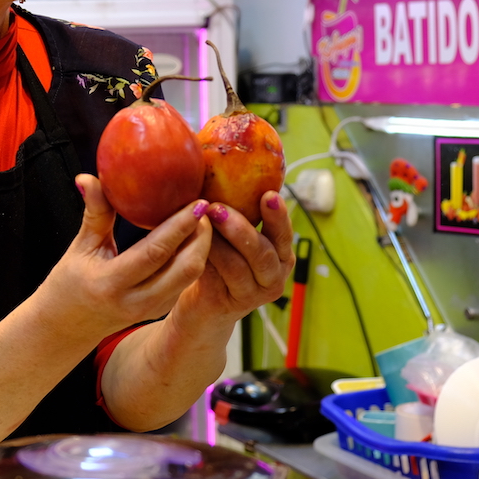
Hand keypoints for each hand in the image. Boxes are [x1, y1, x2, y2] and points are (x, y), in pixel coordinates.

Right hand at [35, 175, 212, 342]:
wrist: (67, 327)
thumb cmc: (69, 282)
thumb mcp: (80, 246)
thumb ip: (94, 212)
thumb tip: (88, 177)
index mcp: (111, 283)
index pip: (155, 252)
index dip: (180, 226)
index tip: (197, 202)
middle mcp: (135, 301)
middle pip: (184, 268)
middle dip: (202, 237)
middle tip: (206, 207)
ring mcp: (149, 310)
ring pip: (190, 278)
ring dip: (202, 248)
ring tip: (203, 220)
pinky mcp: (159, 311)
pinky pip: (184, 283)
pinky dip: (194, 259)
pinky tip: (195, 238)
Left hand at [169, 191, 294, 333]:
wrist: (203, 307)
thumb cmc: (217, 261)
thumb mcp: (228, 236)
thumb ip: (231, 213)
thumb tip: (216, 170)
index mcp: (280, 250)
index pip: (283, 231)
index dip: (278, 215)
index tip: (268, 194)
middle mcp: (276, 272)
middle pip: (264, 251)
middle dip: (240, 228)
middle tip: (217, 208)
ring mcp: (258, 292)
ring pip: (241, 266)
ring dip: (219, 243)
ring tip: (202, 223)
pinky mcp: (238, 304)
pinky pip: (223, 279)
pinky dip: (209, 259)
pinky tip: (196, 246)